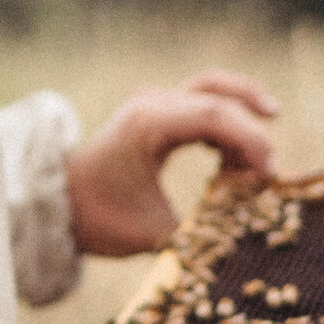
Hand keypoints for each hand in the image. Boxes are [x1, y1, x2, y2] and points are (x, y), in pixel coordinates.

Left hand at [62, 72, 278, 258]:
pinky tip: (234, 157)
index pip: (214, 115)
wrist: (55, 204)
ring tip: (258, 158)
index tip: (266, 176)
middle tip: (269, 169)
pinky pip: (200, 103)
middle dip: (251, 130)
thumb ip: (199, 229)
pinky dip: (225, 123)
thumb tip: (243, 232)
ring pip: (211, 90)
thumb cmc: (99, 218)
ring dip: (242, 115)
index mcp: (149, 123)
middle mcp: (152, 103)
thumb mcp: (151, 233)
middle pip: (217, 95)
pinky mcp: (155, 114)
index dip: (249, 141)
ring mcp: (153, 103)